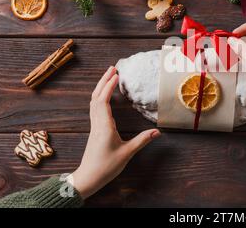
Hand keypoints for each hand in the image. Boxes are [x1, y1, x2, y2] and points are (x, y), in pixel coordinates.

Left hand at [71, 66, 160, 198]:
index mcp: (104, 126)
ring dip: (100, 87)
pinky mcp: (94, 130)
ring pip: (93, 102)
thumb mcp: (127, 154)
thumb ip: (142, 141)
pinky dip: (99, 97)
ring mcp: (94, 126)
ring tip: (108, 77)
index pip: (103, 100)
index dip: (108, 86)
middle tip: (112, 68)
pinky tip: (104, 96)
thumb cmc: (105, 167)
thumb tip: (157, 132)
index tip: (116, 74)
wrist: (88, 178)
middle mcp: (97, 123)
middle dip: (103, 81)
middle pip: (96, 97)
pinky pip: (94, 108)